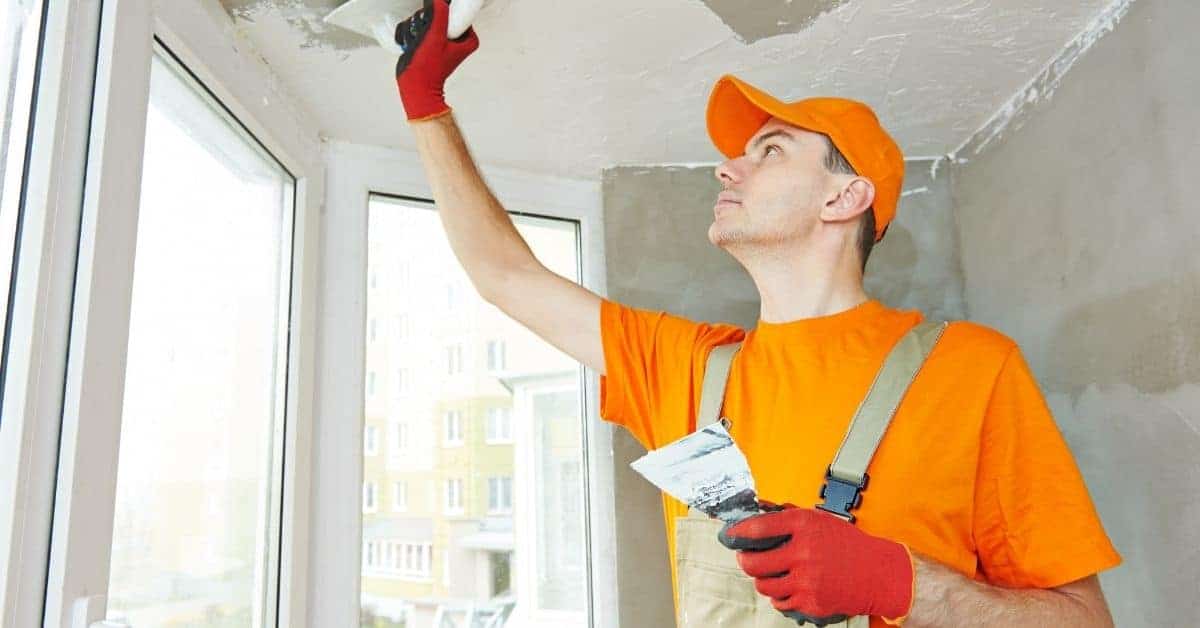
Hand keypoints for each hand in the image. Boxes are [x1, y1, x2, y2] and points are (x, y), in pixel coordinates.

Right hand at [394, 0, 479, 120]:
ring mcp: (439, 40)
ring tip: (417, 43)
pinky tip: (409, 44)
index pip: (459, 13)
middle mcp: (454, 40)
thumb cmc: (427, 69)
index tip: (437, 23)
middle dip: (426, 22)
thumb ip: (440, 14)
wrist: (414, 85)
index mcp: (466, 40)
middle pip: (438, 14)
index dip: (446, 14)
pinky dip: (409, 34)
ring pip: (424, 20)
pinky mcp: (426, 42)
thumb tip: (439, 1)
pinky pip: (414, 27)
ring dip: (415, 29)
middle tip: (426, 35)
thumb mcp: (436, 36)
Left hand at [718, 507, 913, 625]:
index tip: (730, 535)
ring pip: (764, 586)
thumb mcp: (820, 520)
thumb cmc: (848, 545)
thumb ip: (789, 518)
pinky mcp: (811, 602)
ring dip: (762, 580)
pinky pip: (781, 602)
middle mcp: (804, 552)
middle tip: (746, 559)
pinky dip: (780, 596)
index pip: (759, 528)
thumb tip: (759, 514)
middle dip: (744, 561)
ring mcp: (807, 580)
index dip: (738, 532)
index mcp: (805, 526)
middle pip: (754, 563)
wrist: (878, 573)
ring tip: (771, 574)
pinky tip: (789, 587)